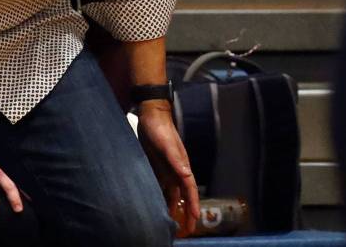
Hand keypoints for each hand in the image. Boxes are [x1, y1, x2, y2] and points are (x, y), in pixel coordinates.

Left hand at [137, 102, 199, 235]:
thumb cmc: (160, 129)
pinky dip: (163, 196)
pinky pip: (162, 185)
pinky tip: (158, 203)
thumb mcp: (167, 145)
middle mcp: (177, 170)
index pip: (190, 190)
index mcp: (182, 167)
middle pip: (183, 195)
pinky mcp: (158, 166)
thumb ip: (177, 161)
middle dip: (186, 212)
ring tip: (173, 222)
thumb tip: (187, 176)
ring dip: (174, 206)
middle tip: (187, 230)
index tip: (194, 220)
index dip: (192, 205)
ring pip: (173, 193)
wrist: (151, 115)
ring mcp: (168, 168)